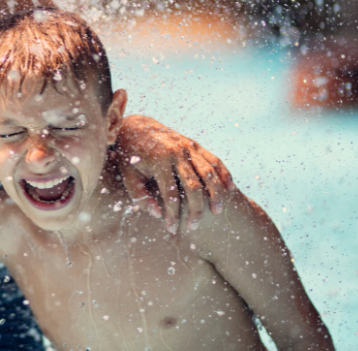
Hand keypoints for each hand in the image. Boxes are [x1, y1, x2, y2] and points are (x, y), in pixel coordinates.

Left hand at [115, 115, 235, 233]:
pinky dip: (224, 175)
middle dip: (196, 209)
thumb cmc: (130, 157)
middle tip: (194, 226)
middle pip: (193, 186)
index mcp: (158, 160)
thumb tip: (157, 214)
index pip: (170, 194)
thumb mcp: (127, 176)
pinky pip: (214, 160)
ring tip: (217, 211)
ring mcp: (188, 147)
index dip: (172, 214)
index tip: (172, 229)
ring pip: (209, 173)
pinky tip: (230, 190)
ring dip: (216, 194)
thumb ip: (139, 196)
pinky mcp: (194, 144)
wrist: (135, 127)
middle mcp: (176, 153)